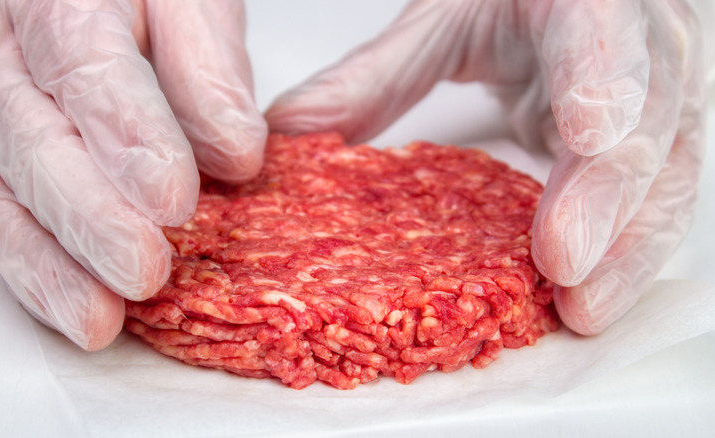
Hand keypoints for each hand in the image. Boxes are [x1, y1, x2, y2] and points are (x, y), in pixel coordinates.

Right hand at [0, 0, 265, 349]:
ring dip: (49, 264)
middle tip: (144, 268)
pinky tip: (75, 308)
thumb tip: (234, 152)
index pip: (82, 65)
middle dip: (89, 216)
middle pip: (29, 139)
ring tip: (102, 318)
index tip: (173, 198)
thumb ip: (207, 65)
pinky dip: (32, 269)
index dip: (126, 135)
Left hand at [265, 0, 707, 334]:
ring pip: (670, 176)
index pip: (605, 33)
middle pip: (648, 122)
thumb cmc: (523, 1)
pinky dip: (629, 252)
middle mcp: (643, 47)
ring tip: (583, 308)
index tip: (587, 136)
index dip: (604, 83)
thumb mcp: (447, 21)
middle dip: (609, 198)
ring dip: (629, 249)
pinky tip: (593, 294)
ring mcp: (665, 100)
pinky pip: (662, 202)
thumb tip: (287, 131)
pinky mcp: (664, 145)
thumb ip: (378, 76)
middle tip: (564, 266)